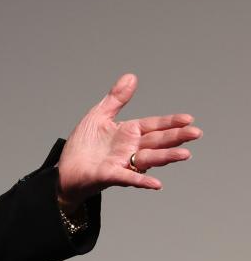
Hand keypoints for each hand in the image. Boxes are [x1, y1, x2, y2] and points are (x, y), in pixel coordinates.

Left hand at [56, 73, 201, 208]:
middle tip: (196, 133)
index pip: (154, 125)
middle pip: (156, 142)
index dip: (170, 122)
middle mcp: (130, 148)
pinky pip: (129, 178)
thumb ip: (116, 99)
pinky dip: (142, 180)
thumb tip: (132, 77)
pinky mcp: (110, 175)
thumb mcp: (99, 116)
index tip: (189, 119)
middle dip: (176, 137)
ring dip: (166, 157)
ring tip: (184, 154)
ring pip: (148, 159)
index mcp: (128, 133)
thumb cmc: (83, 145)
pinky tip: (156, 183)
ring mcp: (122, 163)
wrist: (66, 169)